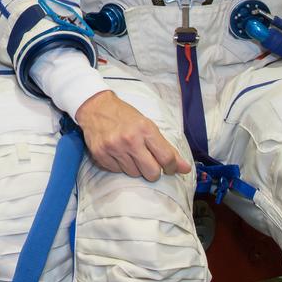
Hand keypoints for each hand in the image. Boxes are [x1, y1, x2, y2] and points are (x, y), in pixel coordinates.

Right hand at [73, 90, 190, 180]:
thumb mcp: (148, 125)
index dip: (172, 167)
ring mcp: (114, 148)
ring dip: (135, 167)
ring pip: (134, 174)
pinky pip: (117, 172)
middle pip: (152, 172)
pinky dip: (120, 166)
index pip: (166, 158)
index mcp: (145, 129)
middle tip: (149, 163)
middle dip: (153, 172)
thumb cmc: (125, 116)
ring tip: (129, 154)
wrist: (95, 107)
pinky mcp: (100, 155)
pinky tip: (117, 154)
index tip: (170, 168)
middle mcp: (130, 139)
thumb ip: (167, 148)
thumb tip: (185, 168)